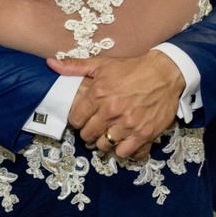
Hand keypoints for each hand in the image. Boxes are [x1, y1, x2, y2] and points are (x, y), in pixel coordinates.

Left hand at [48, 51, 184, 159]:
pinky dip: (123, 150)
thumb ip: (74, 67)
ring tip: (108, 135)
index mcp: (98, 94)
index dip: (78, 121)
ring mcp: (128, 124)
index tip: (83, 119)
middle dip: (89, 133)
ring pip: (105, 146)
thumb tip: (50, 63)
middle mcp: (111, 110)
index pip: (76, 119)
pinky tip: (124, 142)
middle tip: (95, 128)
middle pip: (88, 135)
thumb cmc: (132, 69)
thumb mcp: (102, 64)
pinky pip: (126, 153)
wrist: (165, 73)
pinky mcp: (145, 133)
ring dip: (104, 143)